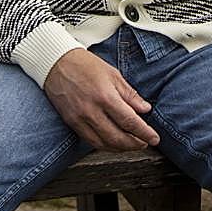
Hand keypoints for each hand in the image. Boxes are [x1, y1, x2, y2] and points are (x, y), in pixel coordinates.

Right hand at [43, 48, 160, 151]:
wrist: (57, 63)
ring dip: (120, 148)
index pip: (129, 121)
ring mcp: (80, 119)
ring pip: (103, 143)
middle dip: (134, 143)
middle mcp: (92, 110)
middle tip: (145, 143)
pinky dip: (105, 145)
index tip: (154, 138)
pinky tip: (114, 143)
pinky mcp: (71, 123)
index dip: (144, 132)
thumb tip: (145, 109)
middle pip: (117, 137)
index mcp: (105, 96)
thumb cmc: (86, 65)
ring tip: (132, 145)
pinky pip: (90, 141)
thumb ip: (129, 94)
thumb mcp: (113, 74)